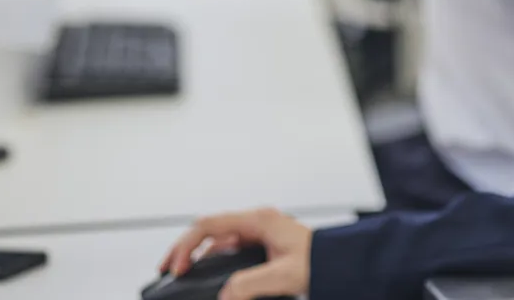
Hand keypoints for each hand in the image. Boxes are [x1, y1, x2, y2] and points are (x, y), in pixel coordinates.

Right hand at [161, 208, 313, 299]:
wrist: (346, 263)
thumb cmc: (324, 260)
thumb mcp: (284, 276)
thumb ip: (250, 285)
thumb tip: (224, 296)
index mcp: (259, 220)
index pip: (209, 225)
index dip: (187, 246)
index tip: (177, 268)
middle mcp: (257, 223)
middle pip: (209, 230)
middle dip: (184, 249)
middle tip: (167, 270)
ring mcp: (260, 234)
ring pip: (218, 241)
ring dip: (198, 256)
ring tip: (181, 273)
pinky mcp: (264, 247)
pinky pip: (231, 251)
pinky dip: (214, 262)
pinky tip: (208, 276)